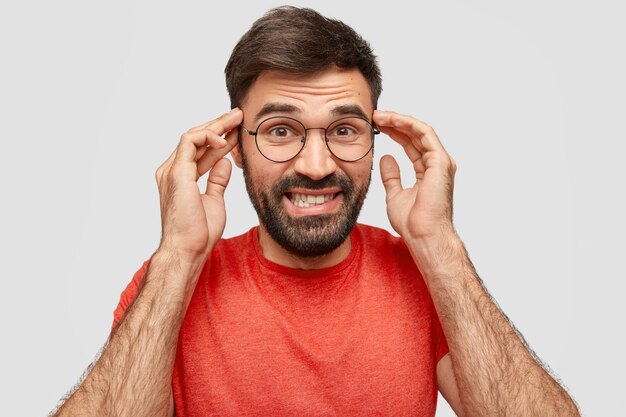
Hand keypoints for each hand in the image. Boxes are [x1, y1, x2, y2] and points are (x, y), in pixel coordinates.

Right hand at [155, 108, 242, 264]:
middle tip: (238, 116)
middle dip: (219, 126)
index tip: (238, 131)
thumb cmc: (198, 232)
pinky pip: (190, 142)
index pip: (200, 150)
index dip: (220, 139)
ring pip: (193, 136)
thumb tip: (225, 163)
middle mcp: (173, 171)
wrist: (188, 249)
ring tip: (235, 118)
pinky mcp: (176, 172)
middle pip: (196, 139)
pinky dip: (207, 136)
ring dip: (215, 125)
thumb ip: (217, 180)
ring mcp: (172, 170)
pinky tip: (224, 138)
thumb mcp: (213, 200)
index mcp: (180, 178)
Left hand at [373, 110, 456, 243]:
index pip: (410, 144)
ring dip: (400, 120)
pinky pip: (424, 134)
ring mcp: (440, 162)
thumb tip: (386, 158)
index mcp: (428, 171)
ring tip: (380, 115)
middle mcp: (437, 164)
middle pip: (415, 134)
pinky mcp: (440, 161)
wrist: (423, 236)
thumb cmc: (413, 223)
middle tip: (375, 115)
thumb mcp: (395, 194)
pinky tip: (393, 120)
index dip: (394, 132)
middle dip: (395, 123)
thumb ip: (391, 176)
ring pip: (420, 130)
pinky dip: (408, 124)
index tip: (376, 125)